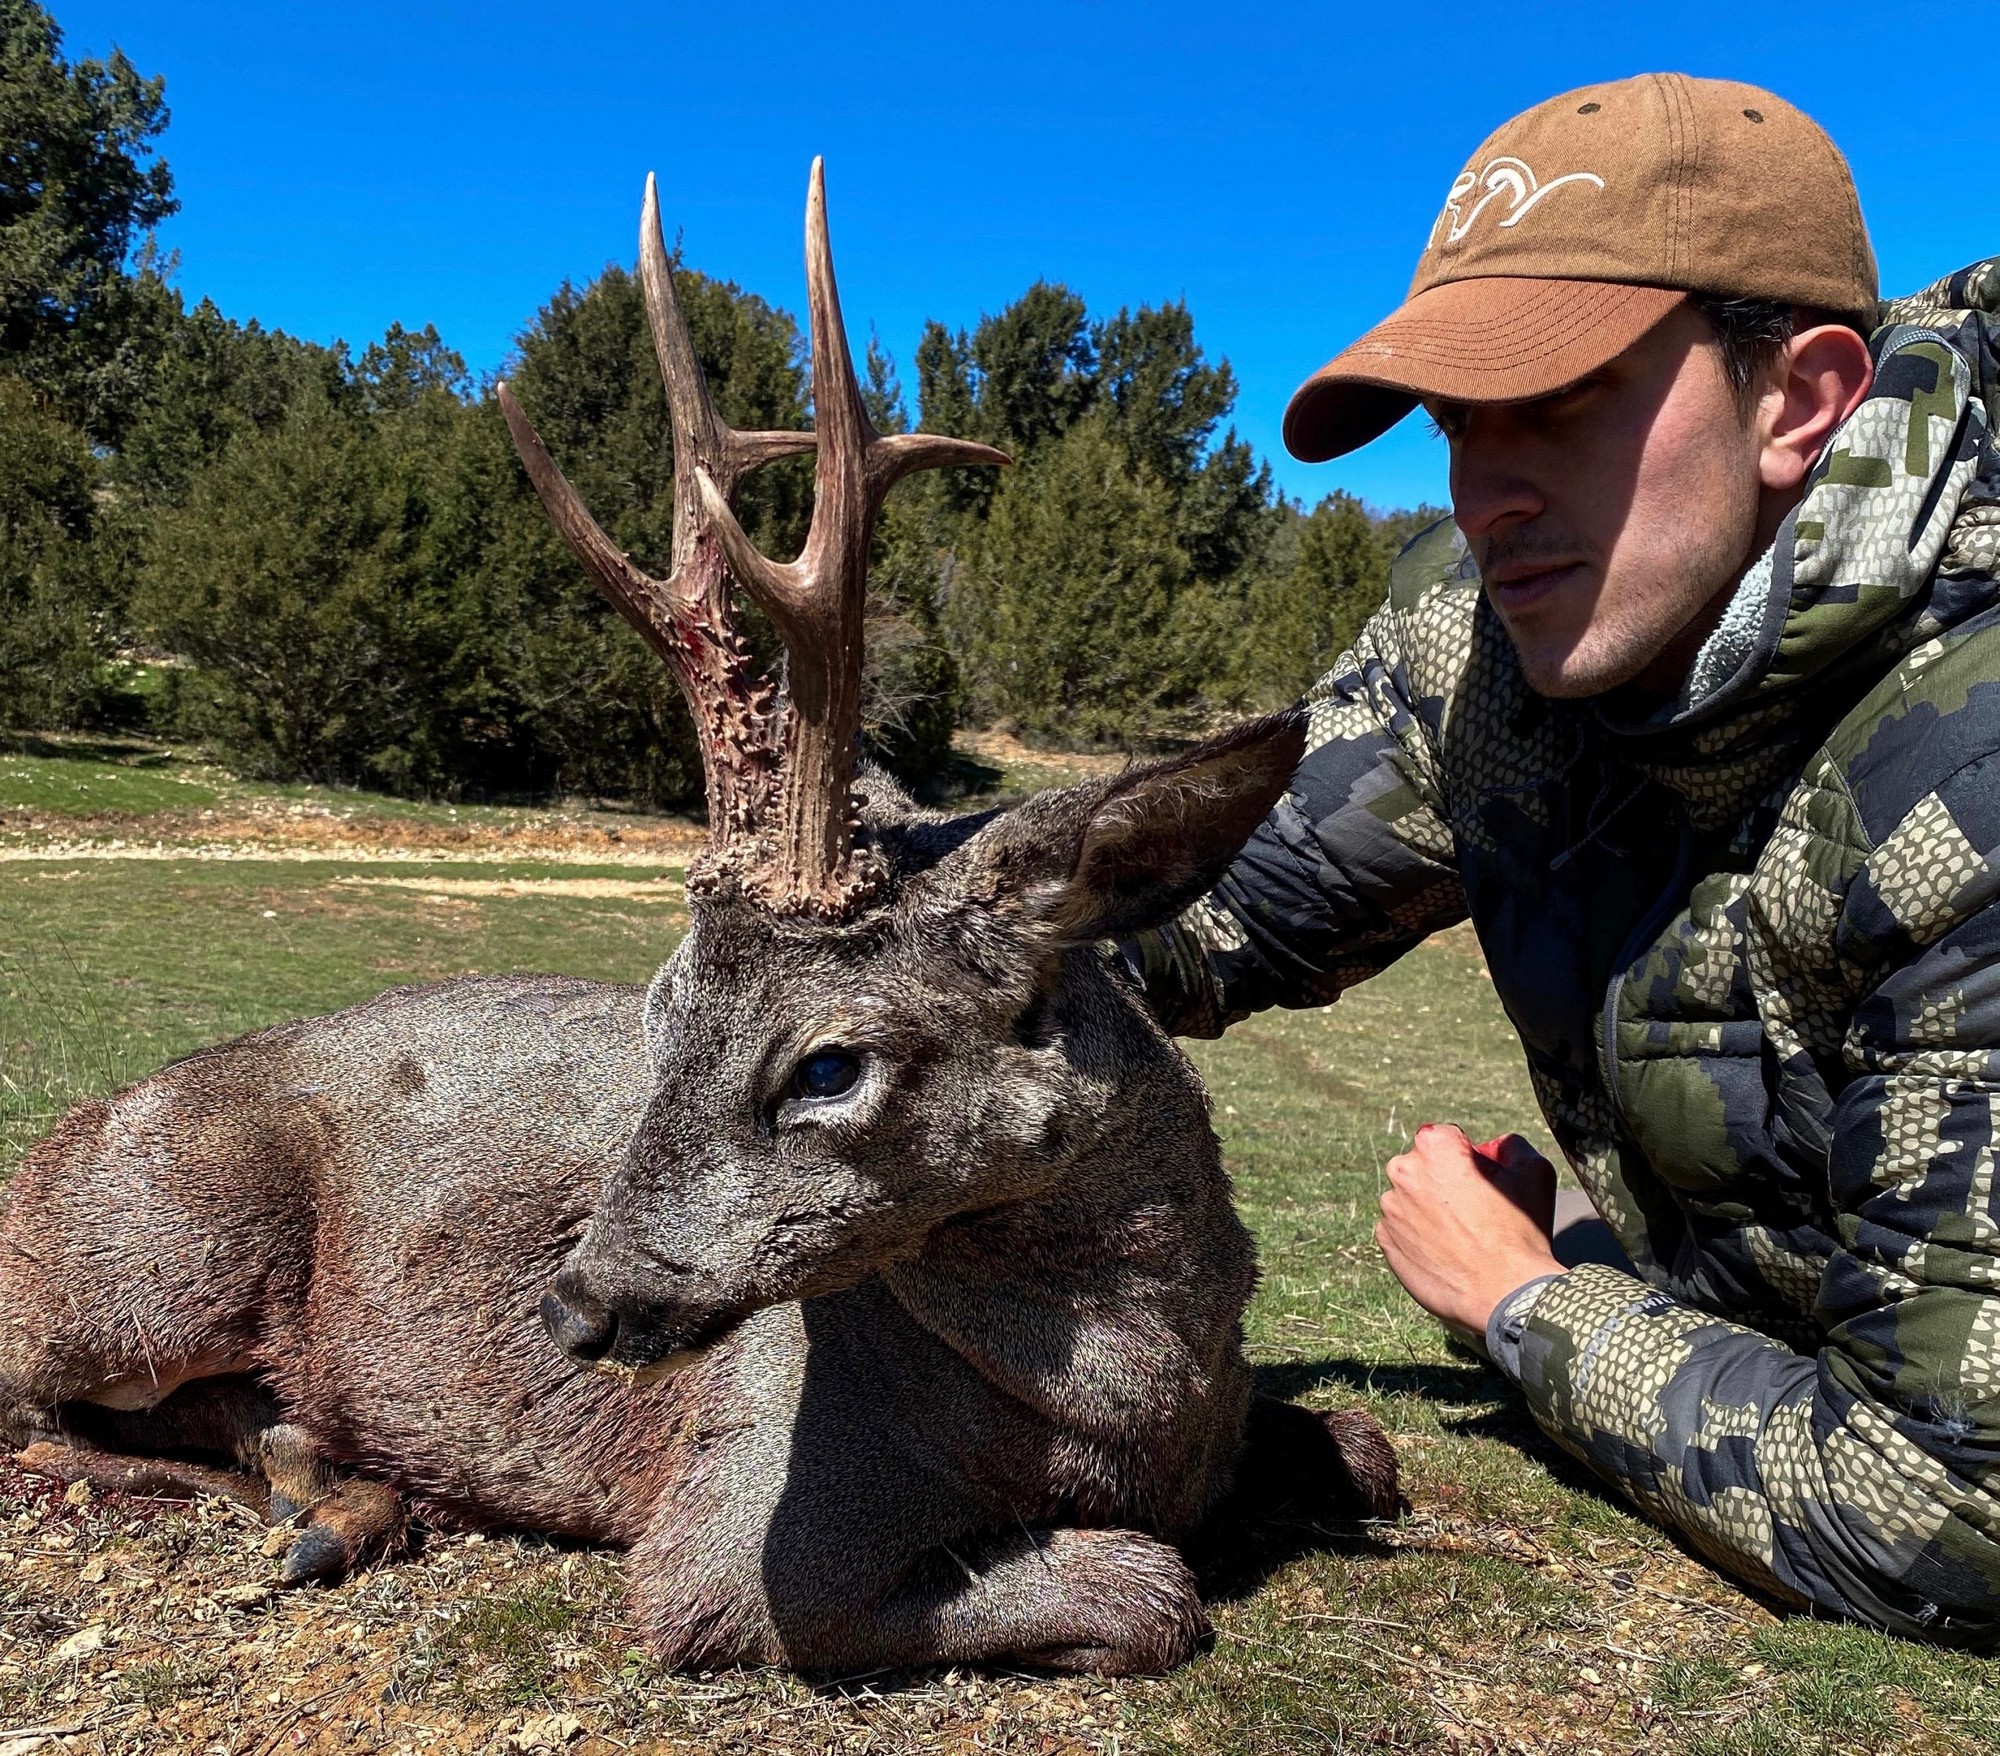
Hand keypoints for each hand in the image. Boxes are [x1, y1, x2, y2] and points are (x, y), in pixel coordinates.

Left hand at [1375, 1123, 1563, 1339]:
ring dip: (1430, 1208)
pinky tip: (1446, 1252)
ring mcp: (1390, 1207)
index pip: (1449, 1139)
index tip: (1485, 1183)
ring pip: (1411, 1198)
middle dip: (1445, 1180)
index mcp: (1434, 1144)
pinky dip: (1418, 1235)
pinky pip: (1401, 1228)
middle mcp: (1403, 1170)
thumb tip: (1496, 1146)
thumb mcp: (1533, 1172)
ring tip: (1462, 1236)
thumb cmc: (1521, 1232)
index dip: (1471, 1159)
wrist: (1506, 1294)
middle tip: (1475, 1211)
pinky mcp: (1385, 1239)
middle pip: (1425, 1166)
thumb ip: (1510, 1145)